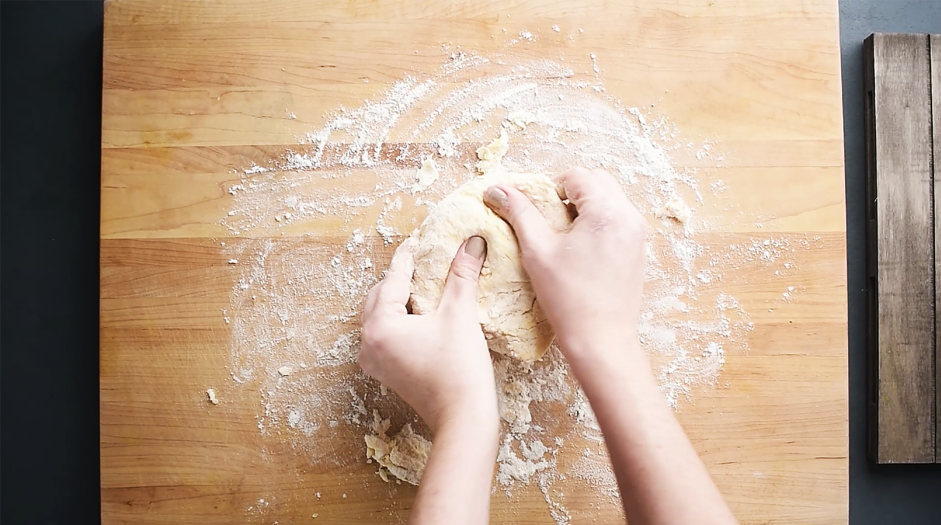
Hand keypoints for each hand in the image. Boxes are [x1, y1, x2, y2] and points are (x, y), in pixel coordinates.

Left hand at [359, 236, 497, 435]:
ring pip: (381, 315)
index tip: (419, 239)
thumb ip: (462, 274)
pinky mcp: (386, 371)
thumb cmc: (459, 369)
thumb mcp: (459, 315)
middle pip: (381, 295)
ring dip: (400, 298)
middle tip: (424, 261)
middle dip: (401, 277)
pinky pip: (386, 333)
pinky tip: (422, 313)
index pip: (393, 278)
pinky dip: (400, 319)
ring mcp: (374, 359)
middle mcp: (368, 342)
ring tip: (424, 285)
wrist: (463, 418)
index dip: (409, 256)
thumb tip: (472, 242)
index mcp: (380, 325)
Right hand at [482, 167, 646, 367]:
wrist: (601, 340)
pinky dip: (598, 222)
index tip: (537, 210)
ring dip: (585, 206)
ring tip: (564, 235)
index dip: (551, 186)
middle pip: (598, 181)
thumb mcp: (537, 251)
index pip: (576, 176)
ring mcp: (637, 233)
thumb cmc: (568, 299)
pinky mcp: (638, 249)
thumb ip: (519, 213)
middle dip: (571, 192)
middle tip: (550, 219)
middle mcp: (628, 216)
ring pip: (610, 198)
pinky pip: (618, 218)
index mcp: (606, 211)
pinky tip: (580, 249)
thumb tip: (497, 189)